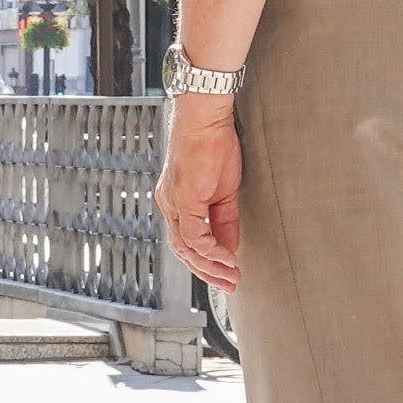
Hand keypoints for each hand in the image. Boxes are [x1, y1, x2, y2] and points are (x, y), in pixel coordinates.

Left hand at [158, 96, 243, 290]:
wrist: (205, 118)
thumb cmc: (214, 146)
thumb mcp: (225, 192)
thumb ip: (225, 222)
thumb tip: (230, 250)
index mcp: (177, 203)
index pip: (188, 242)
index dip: (207, 263)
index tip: (228, 274)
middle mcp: (169, 205)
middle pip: (183, 251)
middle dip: (208, 272)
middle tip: (230, 285)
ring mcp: (173, 203)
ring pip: (186, 248)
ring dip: (211, 267)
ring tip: (232, 277)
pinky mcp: (183, 199)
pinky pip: (195, 236)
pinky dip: (212, 251)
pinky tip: (228, 258)